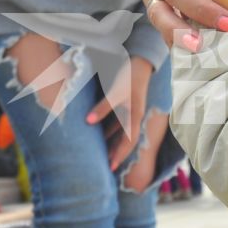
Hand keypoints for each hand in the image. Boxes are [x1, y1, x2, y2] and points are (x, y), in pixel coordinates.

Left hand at [86, 55, 153, 172]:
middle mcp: (134, 116)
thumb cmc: (129, 76)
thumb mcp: (116, 92)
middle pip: (126, 140)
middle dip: (116, 153)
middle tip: (107, 167)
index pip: (128, 142)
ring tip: (102, 154)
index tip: (111, 167)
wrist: (139, 60)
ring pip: (121, 132)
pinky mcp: (125, 104)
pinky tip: (99, 133)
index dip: (119, 155)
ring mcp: (130, 111)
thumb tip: (88, 123)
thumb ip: (103, 107)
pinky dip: (108, 129)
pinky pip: (117, 122)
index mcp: (135, 117)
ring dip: (112, 143)